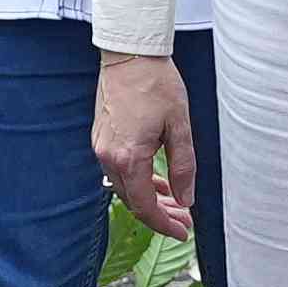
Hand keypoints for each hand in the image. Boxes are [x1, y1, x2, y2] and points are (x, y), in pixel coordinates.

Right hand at [90, 50, 196, 241]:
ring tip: (175, 202)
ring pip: (125, 187)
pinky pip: (119, 170)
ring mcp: (101, 147)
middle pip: (133, 201)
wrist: (130, 54)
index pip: (144, 206)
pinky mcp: (101, 138)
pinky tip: (156, 180)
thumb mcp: (180, 127)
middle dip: (160, 214)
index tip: (183, 232)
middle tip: (185, 220)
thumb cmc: (157, 84)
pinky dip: (138, 180)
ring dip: (149, 198)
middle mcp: (109, 156)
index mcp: (129, 157)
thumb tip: (186, 198)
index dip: (164, 224)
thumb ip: (183, 167)